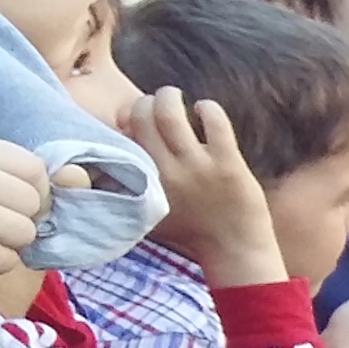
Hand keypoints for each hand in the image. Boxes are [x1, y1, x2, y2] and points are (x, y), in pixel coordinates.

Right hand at [118, 89, 279, 285]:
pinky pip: (215, 123)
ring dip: (168, 96)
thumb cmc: (190, 230)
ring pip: (170, 114)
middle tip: (154, 103)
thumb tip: (114, 145)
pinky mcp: (228, 165)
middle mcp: (164, 172)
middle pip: (140, 117)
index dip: (122, 120)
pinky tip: (205, 111)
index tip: (131, 121)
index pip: (118, 137)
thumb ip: (128, 184)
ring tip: (172, 96)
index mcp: (142, 182)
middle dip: (143, 102)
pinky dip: (207, 108)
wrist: (234, 251)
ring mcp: (197, 167)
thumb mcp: (147, 209)